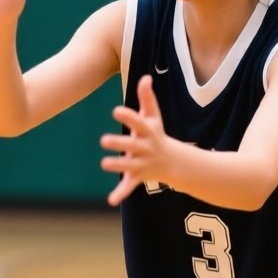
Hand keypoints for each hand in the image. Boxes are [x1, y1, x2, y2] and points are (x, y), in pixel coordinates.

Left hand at [100, 75, 171, 205]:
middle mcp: (145, 148)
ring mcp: (142, 163)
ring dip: (118, 165)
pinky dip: (121, 193)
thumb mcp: (154, 116)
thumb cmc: (157, 134)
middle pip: (132, 145)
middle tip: (103, 140)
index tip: (116, 110)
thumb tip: (146, 77)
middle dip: (119, 143)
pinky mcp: (138, 176)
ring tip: (104, 163)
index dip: (128, 116)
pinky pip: (129, 186)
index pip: (138, 122)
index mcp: (148, 132)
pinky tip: (111, 200)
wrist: (174, 162)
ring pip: (129, 166)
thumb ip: (147, 98)